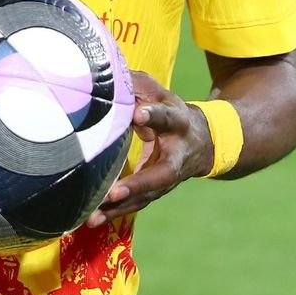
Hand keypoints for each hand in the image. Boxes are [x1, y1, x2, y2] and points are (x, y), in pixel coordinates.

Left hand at [86, 71, 211, 226]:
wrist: (203, 142)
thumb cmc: (169, 111)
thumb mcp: (159, 93)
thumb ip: (137, 85)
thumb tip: (105, 73)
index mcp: (177, 122)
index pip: (166, 117)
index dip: (153, 115)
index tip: (137, 114)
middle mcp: (176, 154)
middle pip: (162, 174)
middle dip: (139, 184)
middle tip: (115, 191)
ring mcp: (167, 178)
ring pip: (146, 196)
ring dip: (120, 207)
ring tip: (94, 216)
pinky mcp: (155, 192)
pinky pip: (135, 205)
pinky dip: (114, 213)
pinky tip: (92, 221)